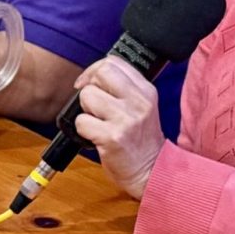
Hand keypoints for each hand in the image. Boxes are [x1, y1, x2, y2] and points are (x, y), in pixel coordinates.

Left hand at [72, 55, 164, 198]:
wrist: (152, 171)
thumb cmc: (141, 140)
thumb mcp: (141, 108)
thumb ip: (123, 89)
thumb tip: (90, 76)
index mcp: (146, 91)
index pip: (113, 62)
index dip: (94, 71)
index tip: (90, 84)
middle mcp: (139, 102)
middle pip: (101, 73)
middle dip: (89, 87)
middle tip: (92, 105)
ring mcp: (126, 119)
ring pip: (87, 96)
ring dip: (85, 111)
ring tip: (98, 123)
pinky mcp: (113, 137)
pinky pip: (82, 122)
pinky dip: (83, 130)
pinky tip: (95, 137)